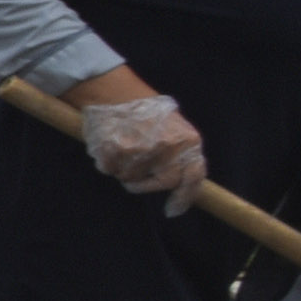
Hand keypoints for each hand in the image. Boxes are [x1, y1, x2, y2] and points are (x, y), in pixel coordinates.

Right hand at [80, 90, 209, 202]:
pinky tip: (108, 143)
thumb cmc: (143, 108)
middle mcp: (169, 147)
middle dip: (146, 185)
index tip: (173, 210)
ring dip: (123, 168)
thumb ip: (178, 151)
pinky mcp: (116, 152)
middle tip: (135, 180)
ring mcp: (142, 151)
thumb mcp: (172, 126)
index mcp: (187, 140)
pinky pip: (110, 170)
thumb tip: (178, 179)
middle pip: (162, 182)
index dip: (185, 197)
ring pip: (131, 178)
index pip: (194, 176)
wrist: (114, 90)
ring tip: (120, 145)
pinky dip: (106, 162)